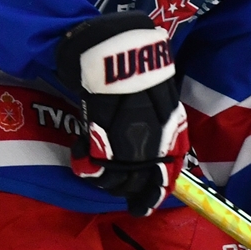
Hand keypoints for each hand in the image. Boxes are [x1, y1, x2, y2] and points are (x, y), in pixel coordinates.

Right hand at [56, 12, 188, 216]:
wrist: (114, 43)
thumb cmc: (134, 66)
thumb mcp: (157, 98)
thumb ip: (157, 126)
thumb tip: (151, 155)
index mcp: (172, 131)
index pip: (167, 176)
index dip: (152, 195)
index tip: (139, 207)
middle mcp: (155, 139)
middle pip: (138, 182)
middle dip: (121, 188)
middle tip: (105, 180)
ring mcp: (130, 138)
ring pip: (116, 178)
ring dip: (100, 178)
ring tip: (89, 164)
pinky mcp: (104, 134)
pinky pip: (95, 163)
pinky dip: (84, 162)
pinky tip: (78, 151)